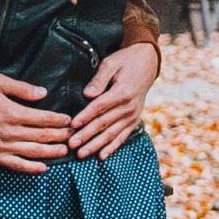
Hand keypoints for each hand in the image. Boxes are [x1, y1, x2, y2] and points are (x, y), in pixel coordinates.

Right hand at [0, 73, 74, 170]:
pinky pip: (16, 166)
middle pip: (42, 136)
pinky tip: (43, 168)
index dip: (59, 120)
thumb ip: (21, 89)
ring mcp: (1, 147)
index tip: (69, 120)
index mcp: (12, 112)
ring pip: (33, 152)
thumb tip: (42, 94)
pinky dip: (31, 168)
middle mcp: (10, 132)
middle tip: (74, 136)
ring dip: (52, 152)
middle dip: (61, 136)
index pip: (44, 118)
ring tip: (65, 151)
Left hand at [68, 39, 159, 160]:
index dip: (85, 116)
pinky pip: (122, 136)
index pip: (100, 107)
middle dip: (86, 135)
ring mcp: (133, 115)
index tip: (72, 125)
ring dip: (96, 145)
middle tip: (72, 144)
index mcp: (122, 92)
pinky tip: (102, 156)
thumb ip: (99, 79)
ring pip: (112, 133)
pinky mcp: (134, 120)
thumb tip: (88, 94)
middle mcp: (129, 107)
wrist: (147, 64)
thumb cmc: (125, 62)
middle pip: (104, 123)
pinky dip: (112, 147)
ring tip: (82, 154)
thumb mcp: (110, 63)